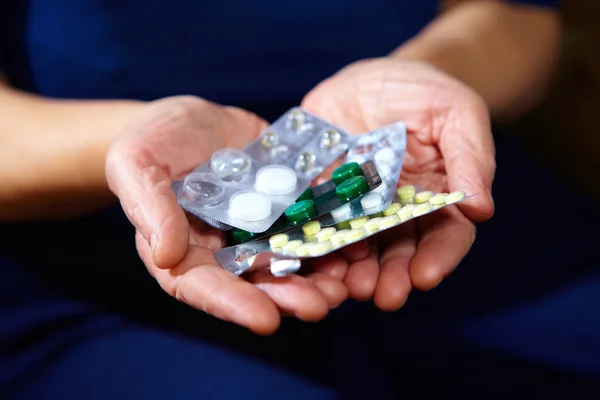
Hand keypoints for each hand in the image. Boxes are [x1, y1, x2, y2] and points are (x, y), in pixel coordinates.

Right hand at [106, 96, 346, 334]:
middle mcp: (224, 250)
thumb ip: (150, 207)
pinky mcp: (283, 209)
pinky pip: (307, 227)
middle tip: (320, 306)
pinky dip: (330, 240)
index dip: (233, 304)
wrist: (190, 120)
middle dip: (286, 297)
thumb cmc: (151, 141)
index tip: (264, 320)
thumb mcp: (137, 164)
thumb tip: (166, 255)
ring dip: (316, 278)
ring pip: (287, 262)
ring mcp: (257, 230)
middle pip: (254, 283)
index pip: (203, 287)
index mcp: (183, 251)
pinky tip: (355, 246)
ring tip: (345, 285)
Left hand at [301, 58, 495, 309]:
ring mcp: (356, 205)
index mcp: (436, 197)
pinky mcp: (321, 194)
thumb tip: (482, 208)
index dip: (438, 258)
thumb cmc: (425, 92)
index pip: (445, 234)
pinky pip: (316, 221)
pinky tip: (312, 257)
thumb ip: (470, 157)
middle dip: (394, 276)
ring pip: (358, 247)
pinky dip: (315, 242)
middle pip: (399, 251)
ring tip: (350, 288)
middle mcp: (396, 211)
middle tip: (385, 297)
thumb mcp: (456, 112)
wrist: (373, 78)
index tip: (426, 276)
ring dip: (355, 272)